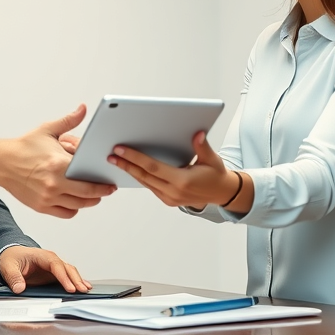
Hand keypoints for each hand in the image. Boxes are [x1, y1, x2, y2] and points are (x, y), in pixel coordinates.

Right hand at [0, 104, 115, 217]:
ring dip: (89, 201)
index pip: (89, 178)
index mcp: (58, 164)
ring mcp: (47, 197)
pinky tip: (76, 200)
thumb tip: (82, 108)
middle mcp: (54, 184)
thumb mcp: (47, 130)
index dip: (103, 181)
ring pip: (78, 206)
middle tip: (108, 188)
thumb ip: (69, 121)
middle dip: (101, 192)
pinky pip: (65, 213)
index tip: (110, 180)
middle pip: (87, 195)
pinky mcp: (41, 206)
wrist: (1, 162)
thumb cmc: (24, 147)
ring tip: (94, 195)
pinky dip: (73, 209)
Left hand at [0, 245, 91, 293]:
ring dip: (78, 280)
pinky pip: (67, 276)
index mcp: (40, 255)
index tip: (69, 288)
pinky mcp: (54, 274)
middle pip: (66, 268)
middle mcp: (50, 260)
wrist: (11, 255)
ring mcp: (53, 267)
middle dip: (75, 279)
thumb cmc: (11, 258)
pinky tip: (83, 288)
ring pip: (69, 272)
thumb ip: (13, 277)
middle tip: (81, 290)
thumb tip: (19, 288)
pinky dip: (75, 281)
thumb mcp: (7, 266)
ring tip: (85, 290)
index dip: (63, 276)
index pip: (55, 265)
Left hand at [108, 131, 237, 209]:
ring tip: (116, 160)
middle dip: (126, 164)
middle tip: (112, 154)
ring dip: (130, 171)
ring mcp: (170, 198)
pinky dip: (140, 177)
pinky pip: (150, 187)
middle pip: (144, 176)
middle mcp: (174, 192)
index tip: (121, 150)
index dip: (135, 158)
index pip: (153, 167)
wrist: (222, 193)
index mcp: (183, 181)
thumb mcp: (212, 159)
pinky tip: (131, 168)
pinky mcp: (169, 200)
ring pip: (145, 183)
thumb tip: (197, 134)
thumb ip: (202, 146)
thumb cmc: (216, 174)